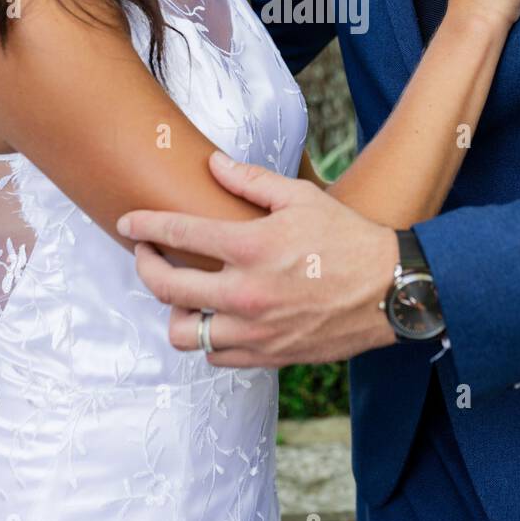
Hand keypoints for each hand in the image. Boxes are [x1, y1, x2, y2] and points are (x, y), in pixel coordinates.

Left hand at [118, 152, 399, 366]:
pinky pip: (216, 356)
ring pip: (184, 333)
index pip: (178, 233)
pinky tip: (214, 318)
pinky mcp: (269, 355)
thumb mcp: (301, 198)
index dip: (144, 225)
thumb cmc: (349, 238)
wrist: (391, 290)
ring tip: (181, 294)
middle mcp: (245, 293)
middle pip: (165, 288)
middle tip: (145, 254)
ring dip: (174, 312)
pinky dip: (207, 339)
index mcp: (251, 247)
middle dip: (144, 266)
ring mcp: (255, 330)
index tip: (128, 223)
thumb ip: (252, 181)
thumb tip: (213, 164)